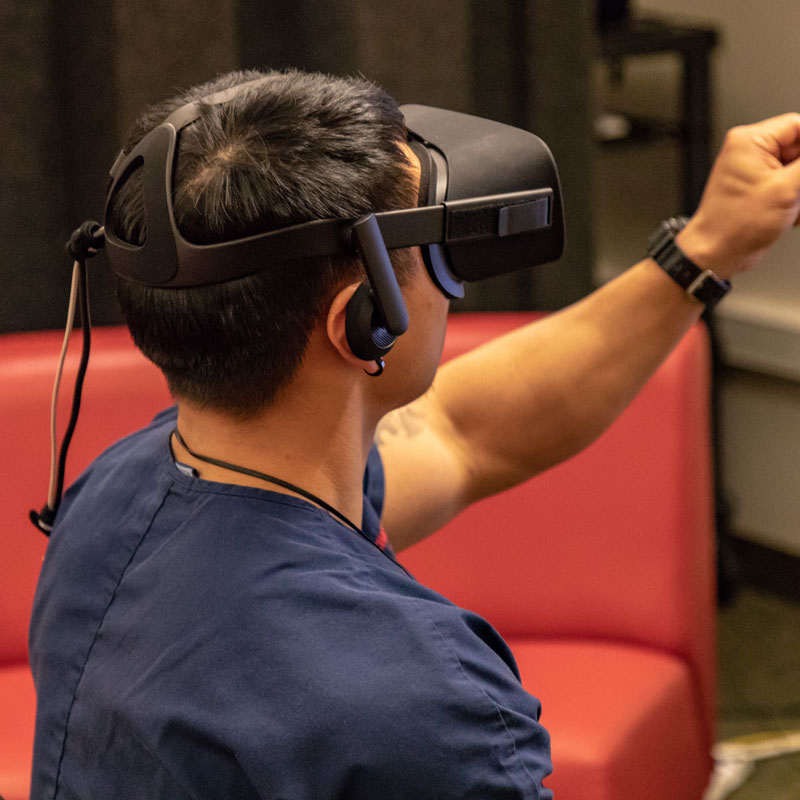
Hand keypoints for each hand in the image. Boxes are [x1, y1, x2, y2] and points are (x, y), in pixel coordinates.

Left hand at [677, 113, 799, 277]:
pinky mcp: (760, 190)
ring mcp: (755, 172)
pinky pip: (791, 187)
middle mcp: (750, 153)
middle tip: (797, 194)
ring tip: (793, 209)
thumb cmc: (733, 226)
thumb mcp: (787, 189)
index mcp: (750, 141)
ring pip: (798, 172)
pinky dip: (796, 202)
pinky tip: (790, 216)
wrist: (716, 254)